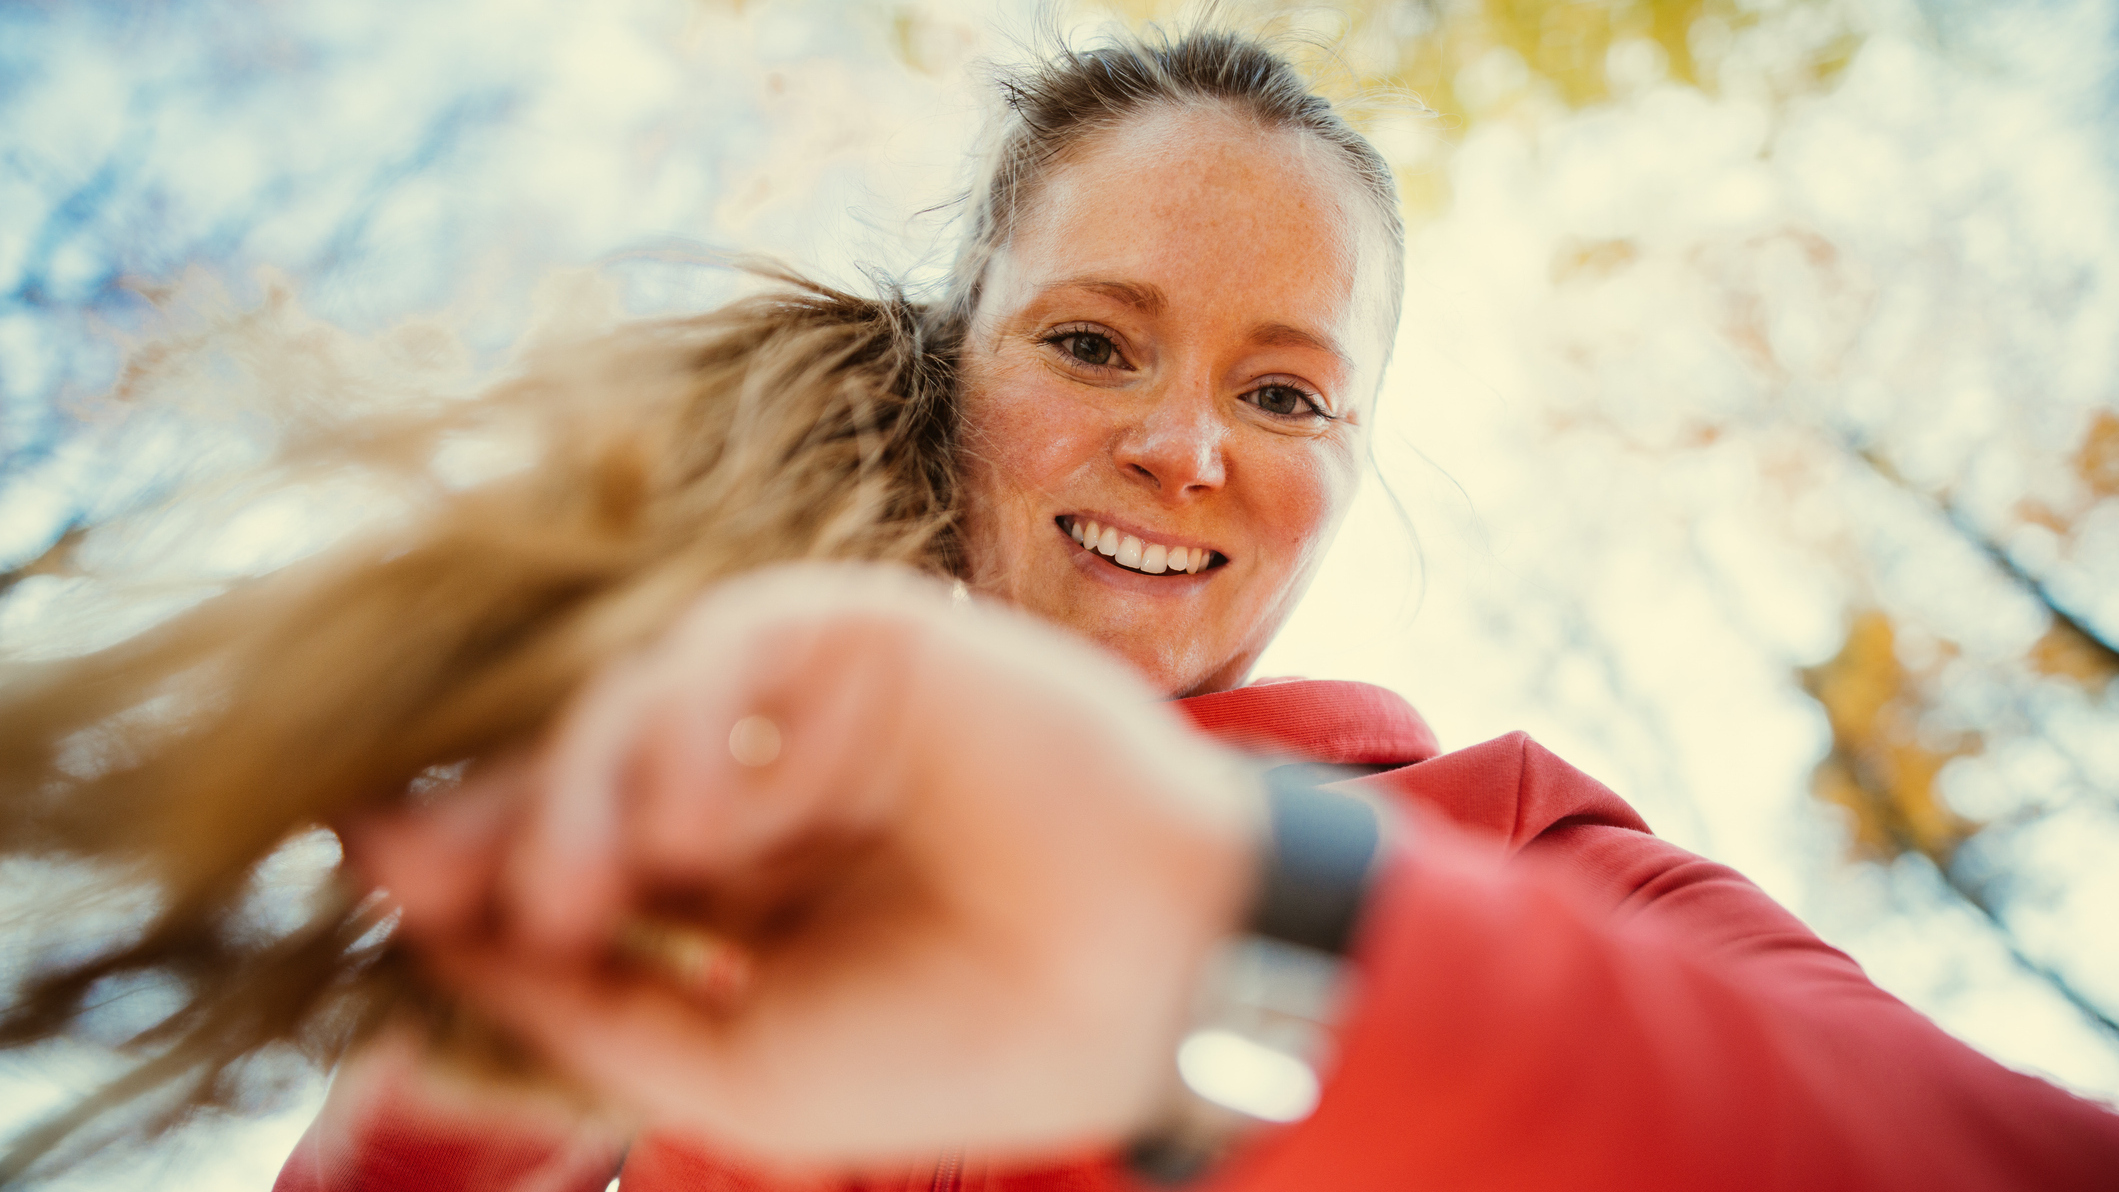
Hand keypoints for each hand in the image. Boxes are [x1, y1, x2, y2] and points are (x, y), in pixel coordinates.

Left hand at [343, 563, 1260, 1169]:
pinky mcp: (870, 634)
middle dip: (502, 819)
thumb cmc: (964, 1042)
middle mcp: (768, 778)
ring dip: (581, 785)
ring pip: (636, 695)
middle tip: (439, 874)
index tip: (374, 871)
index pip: (581, 846)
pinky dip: (681, 717)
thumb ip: (585, 1000)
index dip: (475, 857)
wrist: (1150, 985)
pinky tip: (695, 818)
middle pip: (584, 760)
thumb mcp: (737, 1064)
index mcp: (746, 881)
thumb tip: (429, 933)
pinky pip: (727, 639)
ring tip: (588, 888)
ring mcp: (817, 705)